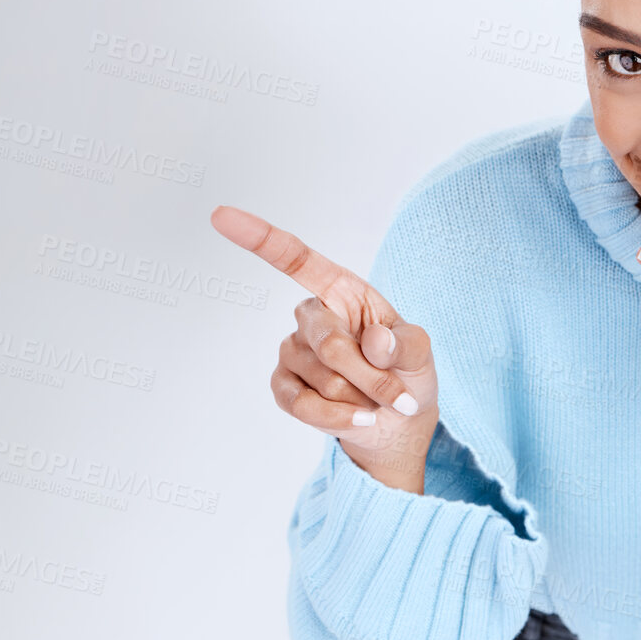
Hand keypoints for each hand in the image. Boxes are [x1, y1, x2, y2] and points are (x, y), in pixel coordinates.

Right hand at [210, 204, 440, 488]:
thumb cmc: (406, 374)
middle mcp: (311, 317)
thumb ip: (405, 345)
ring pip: (323, 381)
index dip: (259, 237)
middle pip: (330, 344)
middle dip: (372, 377)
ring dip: (360, 399)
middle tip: (399, 395)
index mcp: (342, 291)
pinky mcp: (283, 386)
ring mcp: (293, 351)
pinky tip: (359, 418)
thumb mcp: (420, 355)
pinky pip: (304, 406)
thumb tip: (375, 342)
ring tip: (375, 401)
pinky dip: (338, 418)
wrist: (395, 424)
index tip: (220, 215)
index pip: (296, 260)